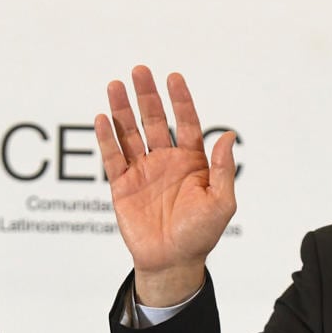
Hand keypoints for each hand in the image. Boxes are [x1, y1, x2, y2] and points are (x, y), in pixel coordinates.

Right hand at [93, 66, 237, 306]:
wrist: (172, 262)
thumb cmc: (201, 235)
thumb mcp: (221, 202)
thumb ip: (223, 169)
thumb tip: (229, 136)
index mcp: (192, 162)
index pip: (187, 122)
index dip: (181, 100)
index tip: (173, 77)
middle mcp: (166, 161)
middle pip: (155, 120)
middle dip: (147, 96)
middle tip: (139, 70)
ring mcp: (142, 172)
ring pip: (130, 133)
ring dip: (122, 109)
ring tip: (115, 84)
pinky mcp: (122, 186)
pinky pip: (113, 157)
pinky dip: (107, 138)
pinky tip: (102, 118)